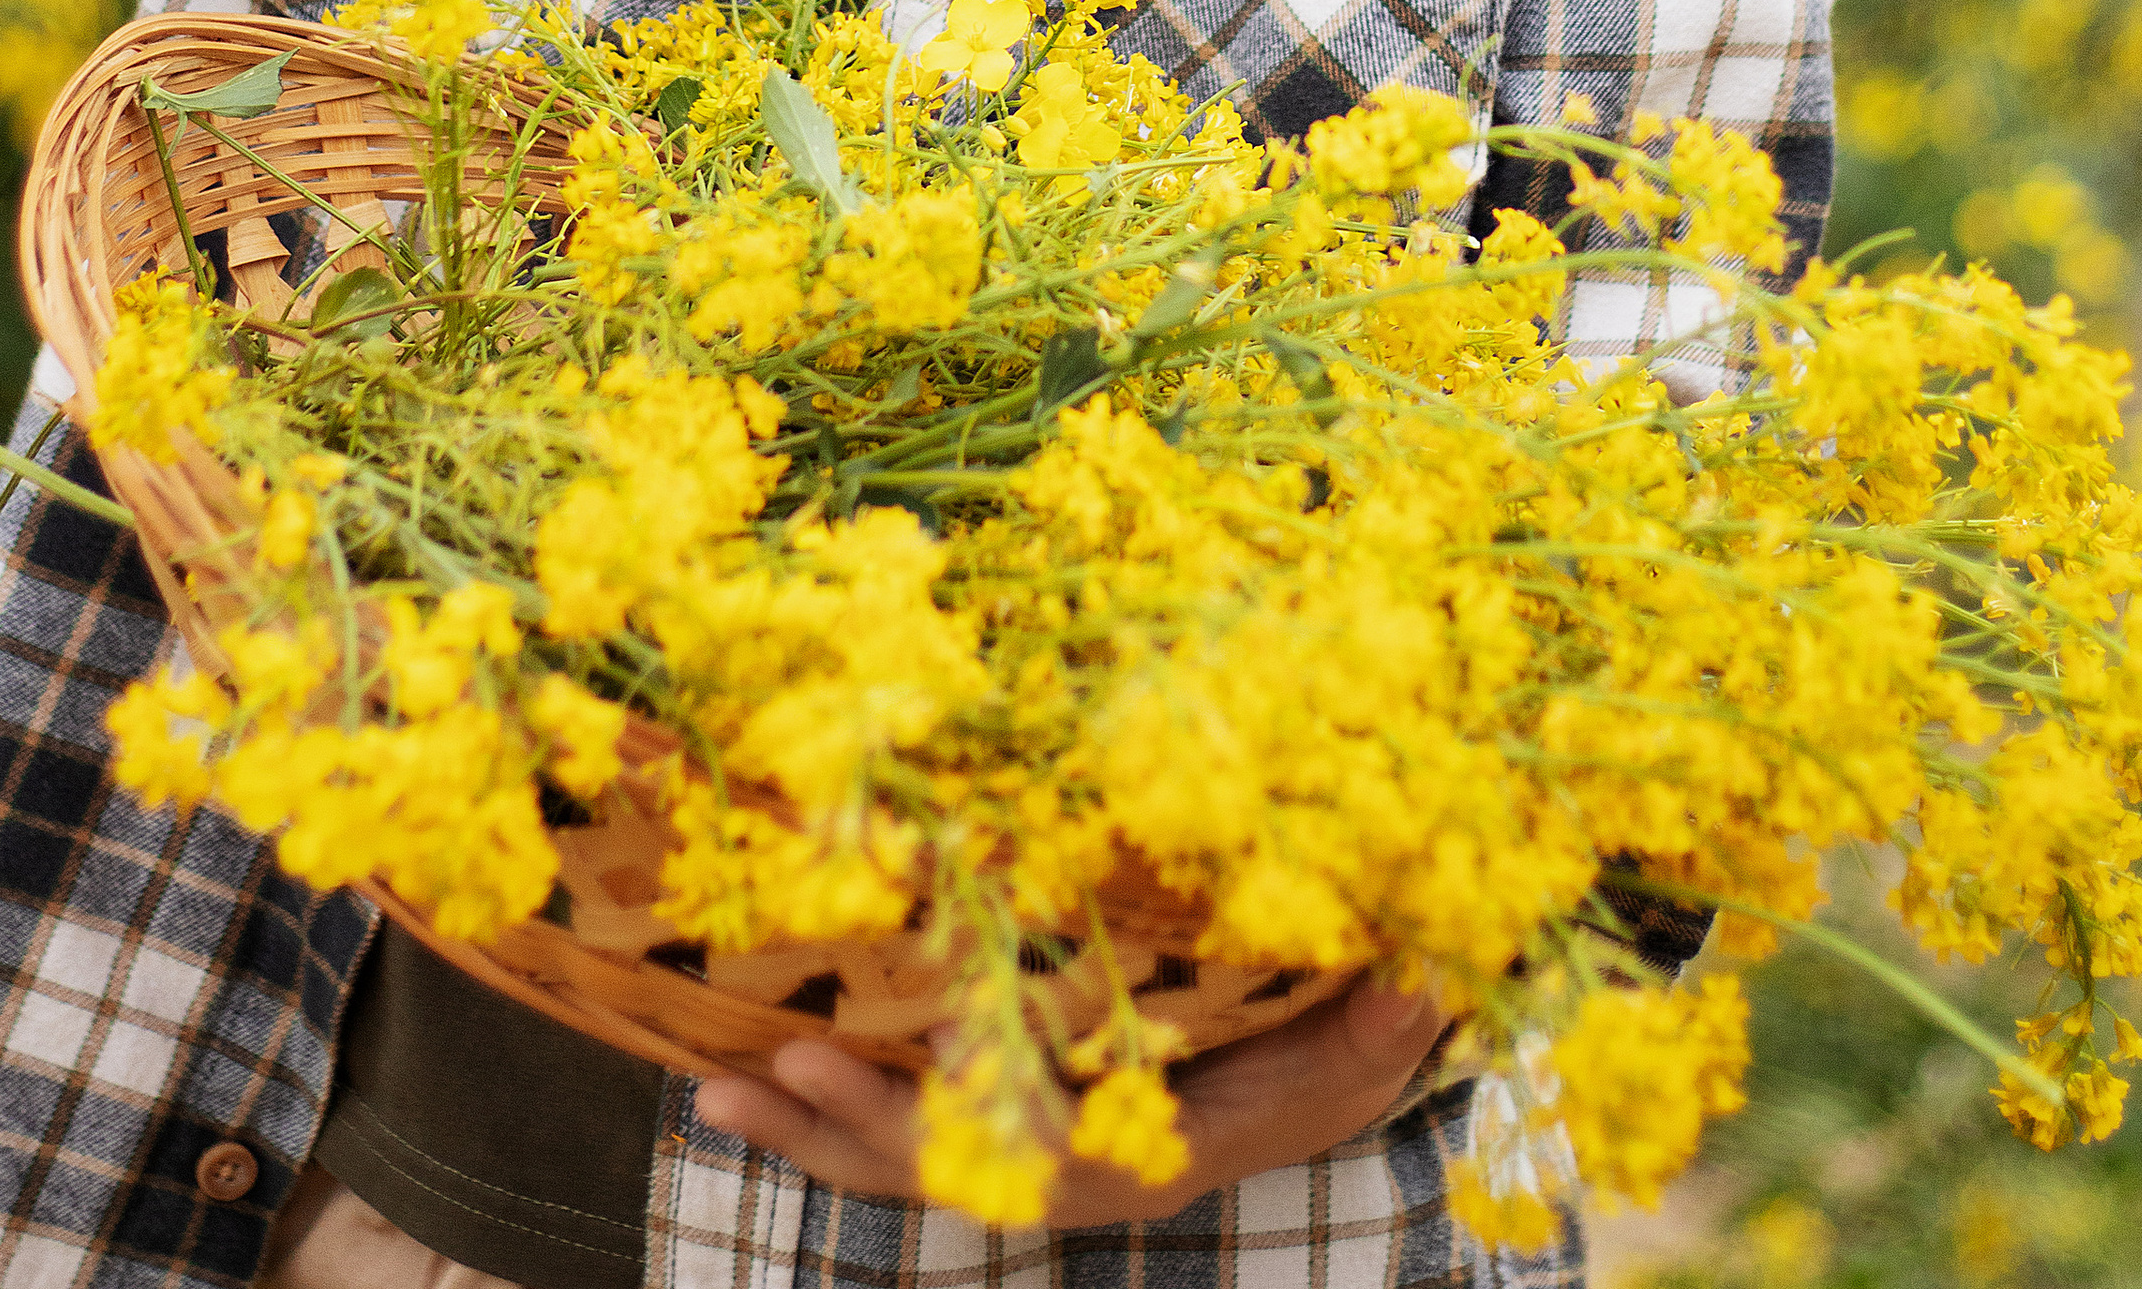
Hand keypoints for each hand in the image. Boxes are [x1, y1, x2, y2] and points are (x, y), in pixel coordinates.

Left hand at [693, 978, 1444, 1225]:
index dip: (968, 1122)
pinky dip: (823, 1111)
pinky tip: (747, 1070)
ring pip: (900, 1160)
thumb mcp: (1366, 1046)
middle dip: (853, 1130)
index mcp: (1143, 1153)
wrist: (1314, 1081)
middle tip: (772, 1074)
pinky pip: (896, 1128)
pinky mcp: (994, 1113)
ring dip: (809, 1130)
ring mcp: (1026, 1146)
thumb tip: (1425, 973)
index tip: (907, 1065)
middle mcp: (1070, 1166)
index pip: (1043, 1154)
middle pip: (946, 1167)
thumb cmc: (1332, 1050)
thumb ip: (1382, 1022)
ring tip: (716, 1086)